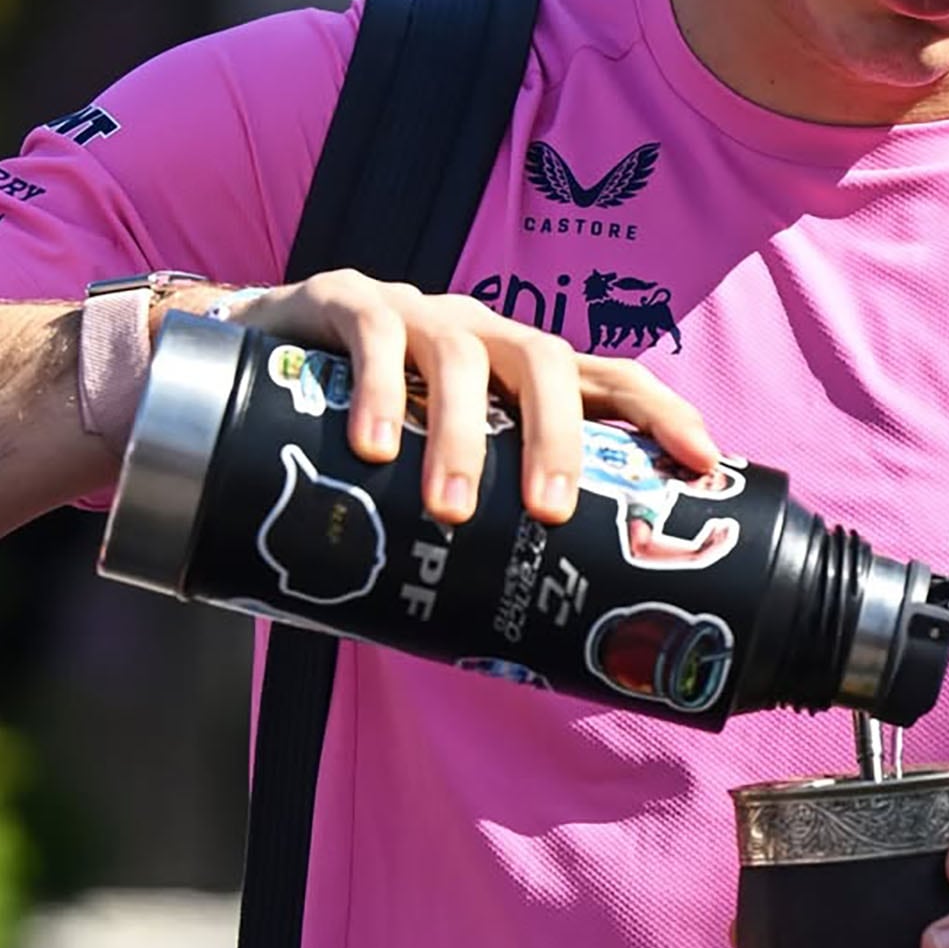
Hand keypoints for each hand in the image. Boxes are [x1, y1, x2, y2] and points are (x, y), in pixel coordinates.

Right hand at [161, 273, 719, 528]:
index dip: (659, 412)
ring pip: (461, 356)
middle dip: (557, 435)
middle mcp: (479, 331)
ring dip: (460, 435)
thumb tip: (522, 647)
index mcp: (515, 370)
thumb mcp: (424, 466)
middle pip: (545, 359)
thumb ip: (470, 520)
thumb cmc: (356, 431)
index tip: (704, 463)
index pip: (606, 378)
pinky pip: (374, 334)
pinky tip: (370, 447)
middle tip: (546, 514)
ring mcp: (416, 311)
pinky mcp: (346, 301)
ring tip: (445, 509)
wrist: (244, 360)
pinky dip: (378, 390)